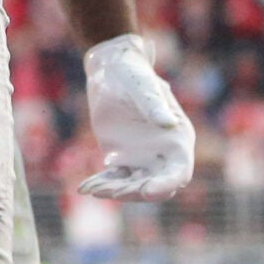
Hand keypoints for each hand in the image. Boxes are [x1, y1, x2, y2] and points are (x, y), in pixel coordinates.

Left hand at [76, 34, 196, 200]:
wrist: (109, 70)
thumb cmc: (131, 72)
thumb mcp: (141, 85)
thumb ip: (154, 104)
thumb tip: (168, 124)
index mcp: (178, 139)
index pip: (179, 172)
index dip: (166, 185)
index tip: (147, 192)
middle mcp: (163, 154)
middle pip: (154, 185)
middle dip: (135, 192)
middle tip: (112, 192)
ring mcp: (142, 159)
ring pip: (133, 186)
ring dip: (115, 191)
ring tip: (93, 189)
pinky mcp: (121, 159)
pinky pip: (113, 179)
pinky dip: (101, 185)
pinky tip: (84, 187)